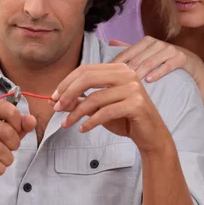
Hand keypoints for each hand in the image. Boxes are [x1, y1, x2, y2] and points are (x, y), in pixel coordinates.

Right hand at [0, 99, 35, 182]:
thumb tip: (31, 120)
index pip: (10, 111)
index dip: (18, 125)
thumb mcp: (8, 131)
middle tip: (11, 149)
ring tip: (6, 160)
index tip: (16, 132)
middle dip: (14, 144)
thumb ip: (21, 125)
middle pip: (6, 131)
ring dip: (7, 159)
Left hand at [51, 63, 169, 152]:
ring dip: (76, 112)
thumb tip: (53, 100)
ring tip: (66, 124)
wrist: (150, 135)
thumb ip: (80, 101)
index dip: (66, 83)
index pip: (85, 70)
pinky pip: (106, 112)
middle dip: (68, 94)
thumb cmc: (124, 118)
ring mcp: (133, 88)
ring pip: (95, 98)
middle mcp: (127, 74)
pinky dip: (91, 122)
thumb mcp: (99, 108)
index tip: (54, 98)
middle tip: (56, 108)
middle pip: (88, 78)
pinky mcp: (137, 104)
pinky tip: (83, 129)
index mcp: (118, 69)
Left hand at [109, 37, 203, 95]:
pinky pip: (168, 65)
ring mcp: (170, 50)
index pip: (126, 53)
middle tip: (113, 85)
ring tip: (129, 85)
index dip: (115, 65)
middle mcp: (157, 43)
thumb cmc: (166, 63)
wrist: (194, 68)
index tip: (104, 78)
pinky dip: (158, 72)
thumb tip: (110, 41)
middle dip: (125, 72)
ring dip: (139, 72)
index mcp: (146, 42)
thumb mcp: (147, 56)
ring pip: (150, 61)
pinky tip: (149, 81)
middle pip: (137, 58)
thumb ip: (130, 50)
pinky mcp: (182, 58)